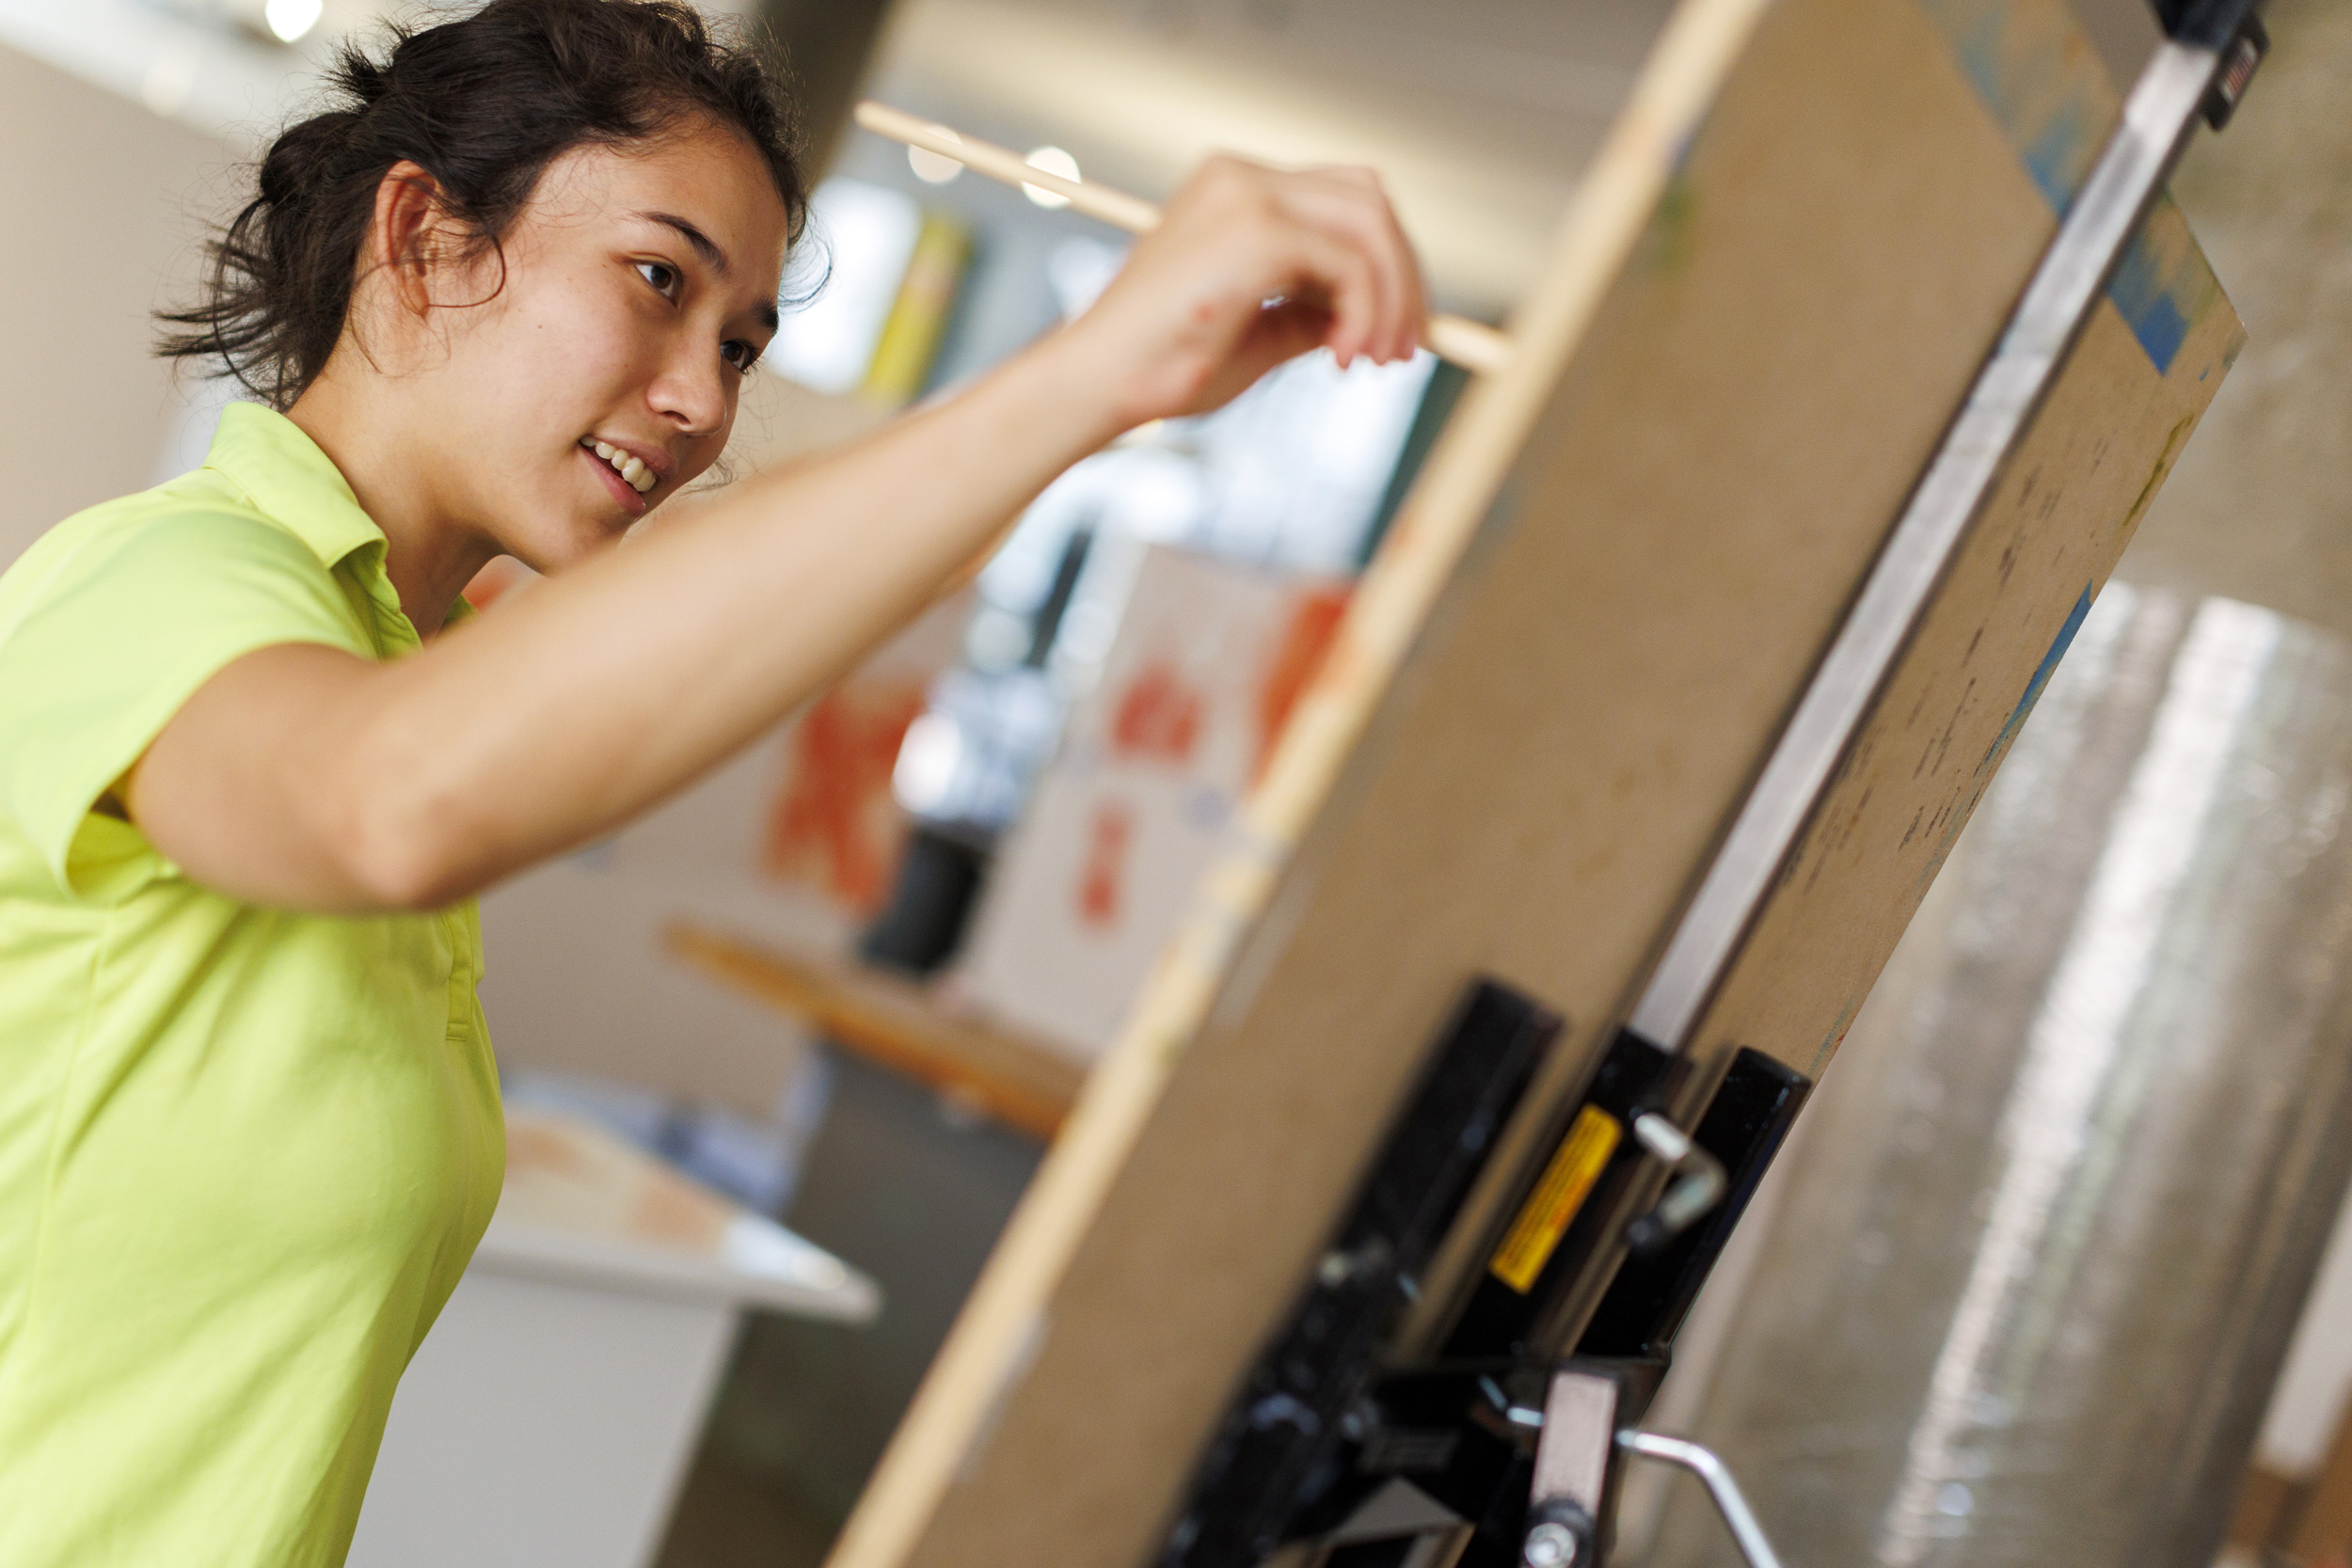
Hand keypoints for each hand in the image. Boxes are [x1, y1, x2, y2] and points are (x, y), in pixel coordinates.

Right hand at [1061, 155, 1427, 427]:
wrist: (1099, 384)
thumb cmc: (1164, 367)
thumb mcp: (1260, 333)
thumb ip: (1315, 312)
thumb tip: (1376, 317)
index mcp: (1235, 190)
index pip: (1343, 199)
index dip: (1385, 262)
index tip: (1394, 332)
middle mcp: (1241, 177)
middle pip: (1369, 198)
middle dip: (1404, 276)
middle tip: (1405, 351)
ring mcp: (1248, 194)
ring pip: (1372, 223)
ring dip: (1393, 297)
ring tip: (1376, 361)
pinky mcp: (1256, 229)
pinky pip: (1351, 264)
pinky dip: (1364, 314)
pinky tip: (1340, 359)